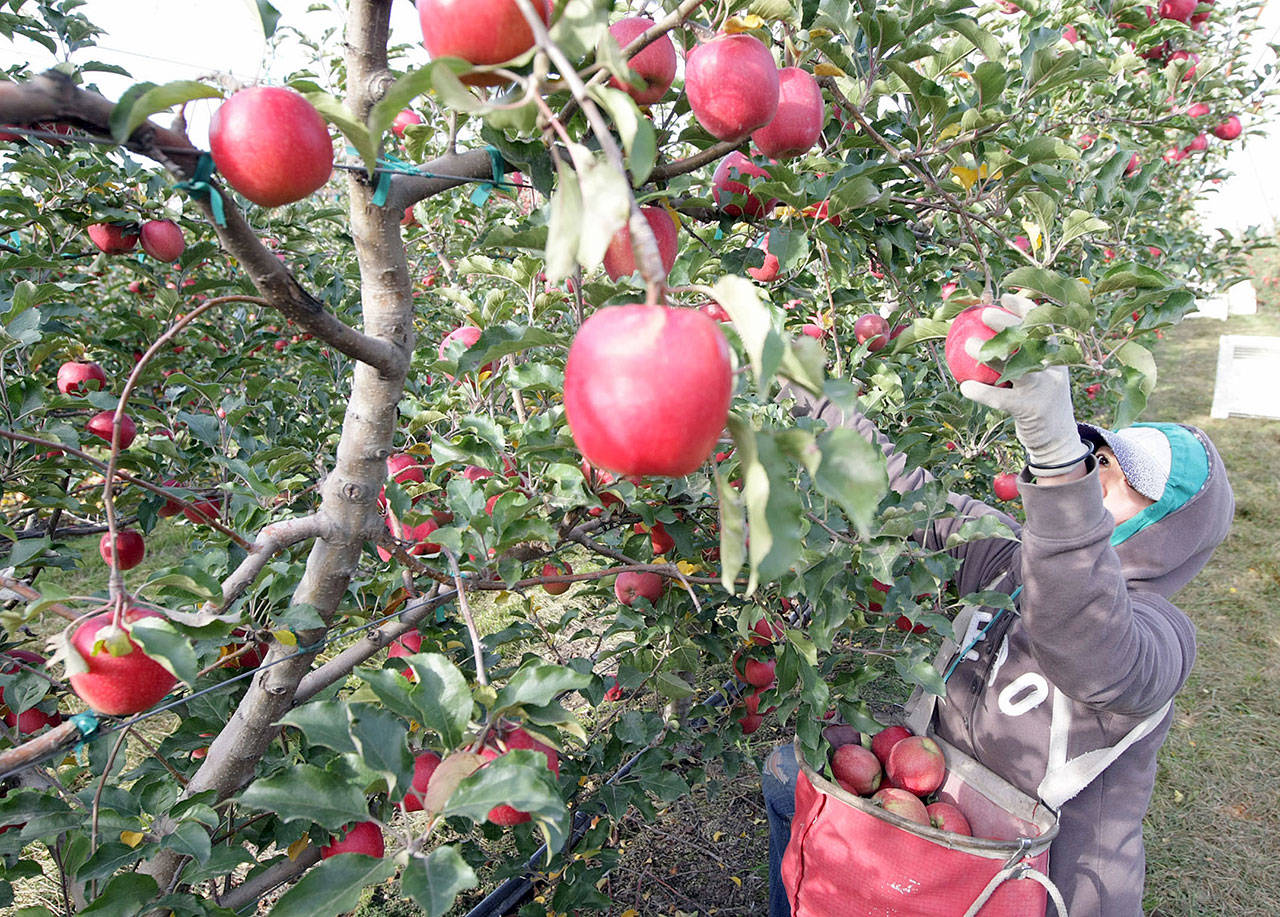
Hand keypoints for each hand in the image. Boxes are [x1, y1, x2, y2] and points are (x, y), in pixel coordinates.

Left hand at [958, 295, 1087, 475]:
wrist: (1058, 440)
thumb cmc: (1038, 400)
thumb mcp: (1038, 375)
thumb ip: (1022, 355)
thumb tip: (989, 331)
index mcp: (1054, 355)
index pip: (1043, 324)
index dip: (1024, 308)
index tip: (1003, 296)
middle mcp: (1053, 368)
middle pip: (1031, 339)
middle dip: (1009, 322)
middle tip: (985, 313)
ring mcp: (1044, 388)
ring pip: (1017, 366)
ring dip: (991, 354)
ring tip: (967, 345)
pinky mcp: (1031, 409)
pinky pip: (1002, 398)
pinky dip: (983, 392)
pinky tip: (965, 387)